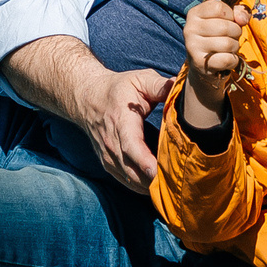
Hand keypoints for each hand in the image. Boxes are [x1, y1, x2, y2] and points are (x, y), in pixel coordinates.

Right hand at [78, 64, 174, 192]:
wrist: (87, 98)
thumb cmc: (118, 89)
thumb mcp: (139, 80)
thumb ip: (160, 85)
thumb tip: (180, 87)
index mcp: (121, 122)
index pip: (131, 146)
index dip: (145, 161)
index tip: (159, 172)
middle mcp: (112, 143)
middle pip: (133, 170)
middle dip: (155, 180)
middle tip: (179, 183)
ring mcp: (109, 157)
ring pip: (131, 180)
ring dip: (151, 186)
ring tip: (175, 186)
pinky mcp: (109, 165)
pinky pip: (128, 182)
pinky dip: (144, 187)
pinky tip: (161, 185)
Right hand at [179, 0, 250, 124]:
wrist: (203, 66)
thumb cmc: (217, 37)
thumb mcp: (226, 20)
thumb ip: (238, 13)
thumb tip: (242, 19)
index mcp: (194, 13)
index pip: (219, 7)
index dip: (230, 15)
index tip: (228, 21)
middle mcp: (189, 29)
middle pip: (225, 26)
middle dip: (236, 33)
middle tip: (230, 37)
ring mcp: (192, 46)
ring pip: (228, 44)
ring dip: (235, 47)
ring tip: (228, 49)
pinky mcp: (199, 63)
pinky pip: (227, 59)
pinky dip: (233, 60)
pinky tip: (227, 60)